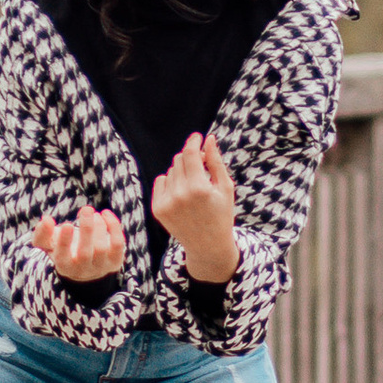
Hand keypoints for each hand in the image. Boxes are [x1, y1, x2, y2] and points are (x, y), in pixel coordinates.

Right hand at [33, 204, 124, 283]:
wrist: (86, 269)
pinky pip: (118, 244)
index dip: (64, 241)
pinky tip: (105, 214)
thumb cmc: (63, 250)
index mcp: (64, 266)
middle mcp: (82, 270)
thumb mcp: (48, 244)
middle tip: (86, 209)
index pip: (62, 257)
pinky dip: (113, 226)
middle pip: (84, 253)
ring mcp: (100, 267)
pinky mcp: (115, 260)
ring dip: (99, 226)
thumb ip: (42, 232)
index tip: (66, 224)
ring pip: (101, 248)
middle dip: (86, 229)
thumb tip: (46, 219)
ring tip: (93, 213)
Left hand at [152, 132, 237, 285]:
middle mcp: (180, 195)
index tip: (197, 137)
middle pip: (180, 160)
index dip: (193, 142)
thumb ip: (216, 161)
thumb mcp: (225, 187)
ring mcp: (166, 203)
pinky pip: (161, 181)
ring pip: (171, 171)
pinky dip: (170, 183)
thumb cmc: (221, 214)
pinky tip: (182, 194)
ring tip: (194, 189)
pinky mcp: (158, 209)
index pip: (190, 154)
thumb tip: (209, 139)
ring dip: (182, 173)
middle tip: (203, 168)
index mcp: (199, 188)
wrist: (208, 246)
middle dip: (191, 159)